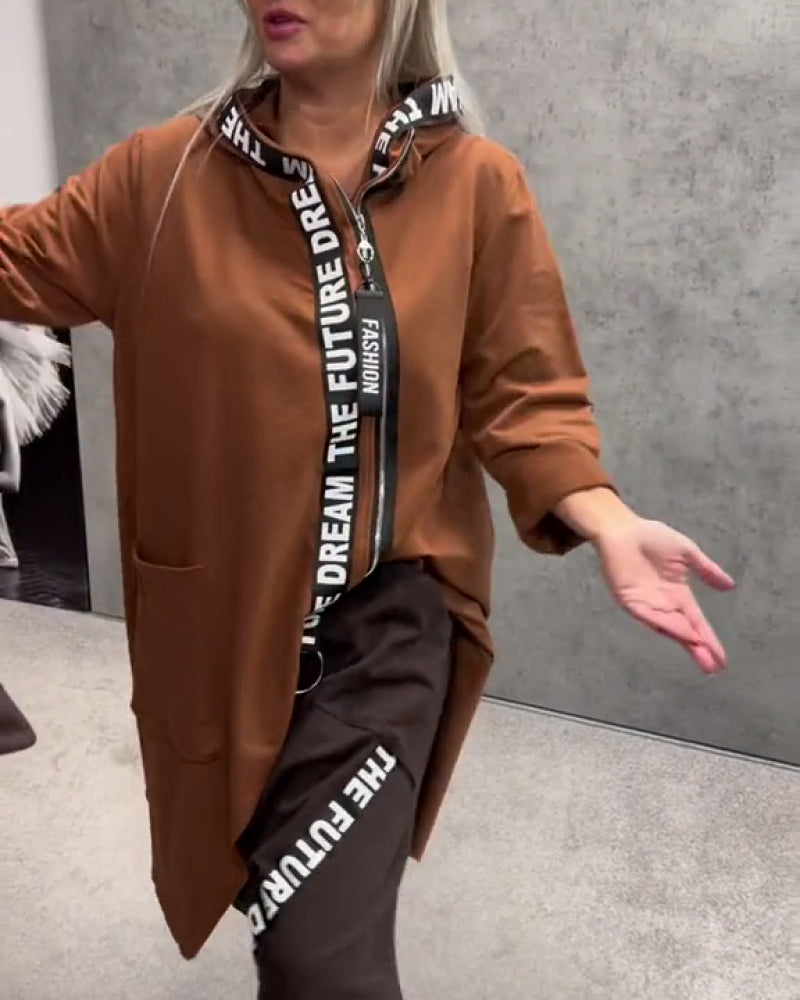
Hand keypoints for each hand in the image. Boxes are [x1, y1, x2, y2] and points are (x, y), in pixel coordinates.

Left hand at [592, 518, 734, 673]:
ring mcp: (646, 604)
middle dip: (698, 648)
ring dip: (684, 639)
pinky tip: (680, 632)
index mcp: (678, 595)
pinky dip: (665, 624)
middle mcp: (663, 604)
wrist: (622, 529)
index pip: (696, 622)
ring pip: (668, 627)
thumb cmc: (652, 537)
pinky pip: (649, 616)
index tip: (722, 658)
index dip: (708, 639)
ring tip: (701, 652)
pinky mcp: (629, 600)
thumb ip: (707, 570)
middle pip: (684, 631)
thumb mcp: (687, 552)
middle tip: (713, 667)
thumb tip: (730, 586)